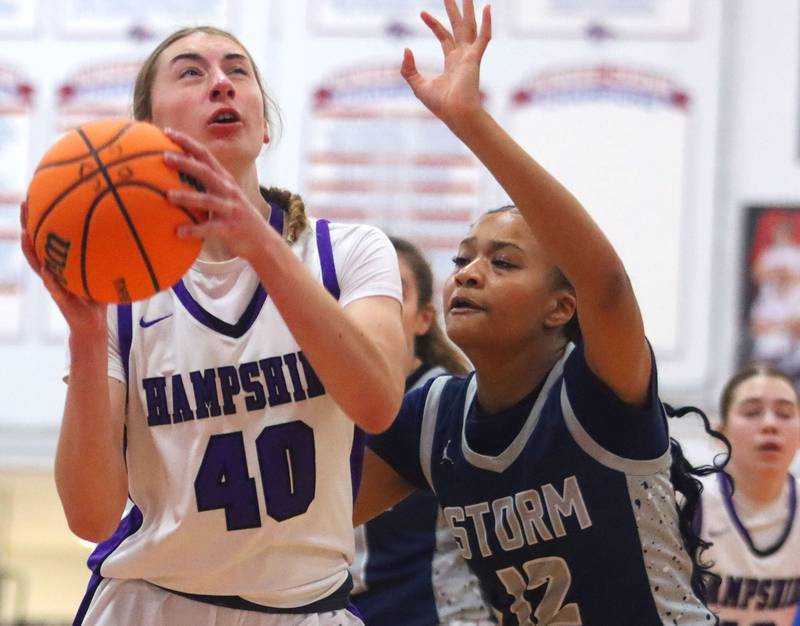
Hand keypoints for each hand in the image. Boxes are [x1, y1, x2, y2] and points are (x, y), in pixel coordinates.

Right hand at [19, 201, 106, 338]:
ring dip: (29, 249)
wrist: (94, 323)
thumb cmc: (99, 295)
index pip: (49, 235)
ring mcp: (53, 283)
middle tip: (24, 203)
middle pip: (36, 243)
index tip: (39, 194)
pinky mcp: (60, 299)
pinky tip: (45, 267)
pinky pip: (53, 287)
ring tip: (24, 233)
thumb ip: (112, 254)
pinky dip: (49, 277)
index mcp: (62, 261)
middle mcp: (53, 269)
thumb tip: (131, 230)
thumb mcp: (107, 271)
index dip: (42, 217)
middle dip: (28, 223)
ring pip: (36, 263)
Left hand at [162, 128, 271, 261]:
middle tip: (165, 156)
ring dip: (188, 197)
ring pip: (208, 200)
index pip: (205, 155)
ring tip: (168, 196)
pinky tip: (178, 232)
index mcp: (225, 180)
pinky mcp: (231, 228)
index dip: (187, 143)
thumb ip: (206, 186)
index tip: (167, 132)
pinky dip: (194, 230)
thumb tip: (176, 178)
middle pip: (206, 172)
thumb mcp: (224, 197)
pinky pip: (210, 228)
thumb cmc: (235, 218)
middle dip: (186, 163)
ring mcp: (231, 209)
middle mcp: (229, 190)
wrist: (262, 241)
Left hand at [402, 0, 490, 128]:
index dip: (433, 24)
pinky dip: (486, 23)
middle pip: (459, 27)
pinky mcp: (475, 59)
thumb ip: (408, 69)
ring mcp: (470, 56)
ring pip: (470, 27)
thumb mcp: (417, 85)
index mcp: (452, 63)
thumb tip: (406, 49)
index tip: (422, 13)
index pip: (443, 37)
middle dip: (454, 10)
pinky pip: (483, 38)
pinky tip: (487, 7)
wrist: (455, 113)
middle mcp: (463, 56)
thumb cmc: (440, 105)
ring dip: (469, 10)